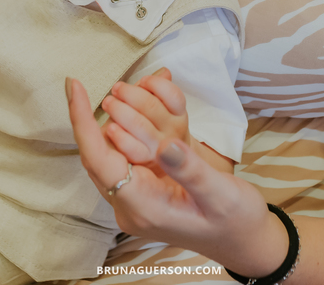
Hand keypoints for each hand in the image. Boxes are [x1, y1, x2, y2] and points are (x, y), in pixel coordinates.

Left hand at [68, 78, 286, 274]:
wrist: (247, 240)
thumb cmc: (236, 223)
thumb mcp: (221, 196)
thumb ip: (191, 171)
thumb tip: (166, 144)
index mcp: (143, 208)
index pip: (99, 161)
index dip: (83, 123)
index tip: (76, 87)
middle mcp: (133, 202)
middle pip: (102, 152)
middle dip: (106, 112)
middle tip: (121, 84)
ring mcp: (139, 193)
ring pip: (114, 148)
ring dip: (122, 115)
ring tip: (132, 88)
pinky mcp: (148, 182)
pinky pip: (130, 148)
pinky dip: (137, 121)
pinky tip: (147, 99)